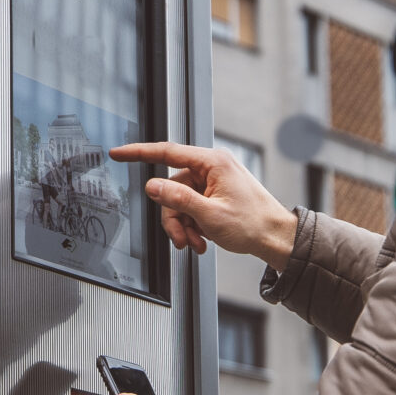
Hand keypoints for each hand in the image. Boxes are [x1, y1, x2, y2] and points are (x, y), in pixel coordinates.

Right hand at [110, 141, 298, 266]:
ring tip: (196, 243)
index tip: (118, 153)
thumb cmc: (255, 224)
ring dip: (184, 225)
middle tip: (182, 238)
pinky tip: (202, 240)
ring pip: (180, 202)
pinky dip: (193, 226)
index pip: (167, 152)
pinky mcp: (215, 196)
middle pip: (172, 187)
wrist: (277, 239)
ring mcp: (213, 182)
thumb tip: (153, 186)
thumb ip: (178, 199)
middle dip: (174, 216)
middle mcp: (212, 168)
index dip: (139, 152)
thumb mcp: (210, 215)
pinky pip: (191, 208)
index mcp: (213, 162)